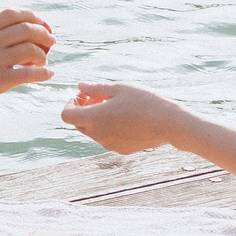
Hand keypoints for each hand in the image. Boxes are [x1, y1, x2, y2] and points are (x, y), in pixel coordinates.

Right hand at [0, 10, 54, 121]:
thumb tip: (14, 35)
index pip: (13, 13)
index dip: (33, 16)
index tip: (41, 24)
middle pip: (27, 29)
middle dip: (44, 34)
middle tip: (51, 42)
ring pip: (31, 49)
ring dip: (43, 55)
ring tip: (44, 61)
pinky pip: (29, 73)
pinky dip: (43, 73)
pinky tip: (47, 75)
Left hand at [59, 81, 184, 154]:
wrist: (168, 123)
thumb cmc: (143, 101)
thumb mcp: (119, 88)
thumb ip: (95, 88)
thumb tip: (80, 86)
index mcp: (94, 118)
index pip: (67, 115)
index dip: (71, 103)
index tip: (84, 95)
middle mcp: (98, 135)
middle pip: (78, 124)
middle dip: (83, 110)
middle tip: (98, 97)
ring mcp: (109, 144)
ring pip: (93, 132)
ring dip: (96, 119)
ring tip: (114, 106)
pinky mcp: (120, 150)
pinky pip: (107, 139)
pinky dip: (108, 128)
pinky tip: (125, 118)